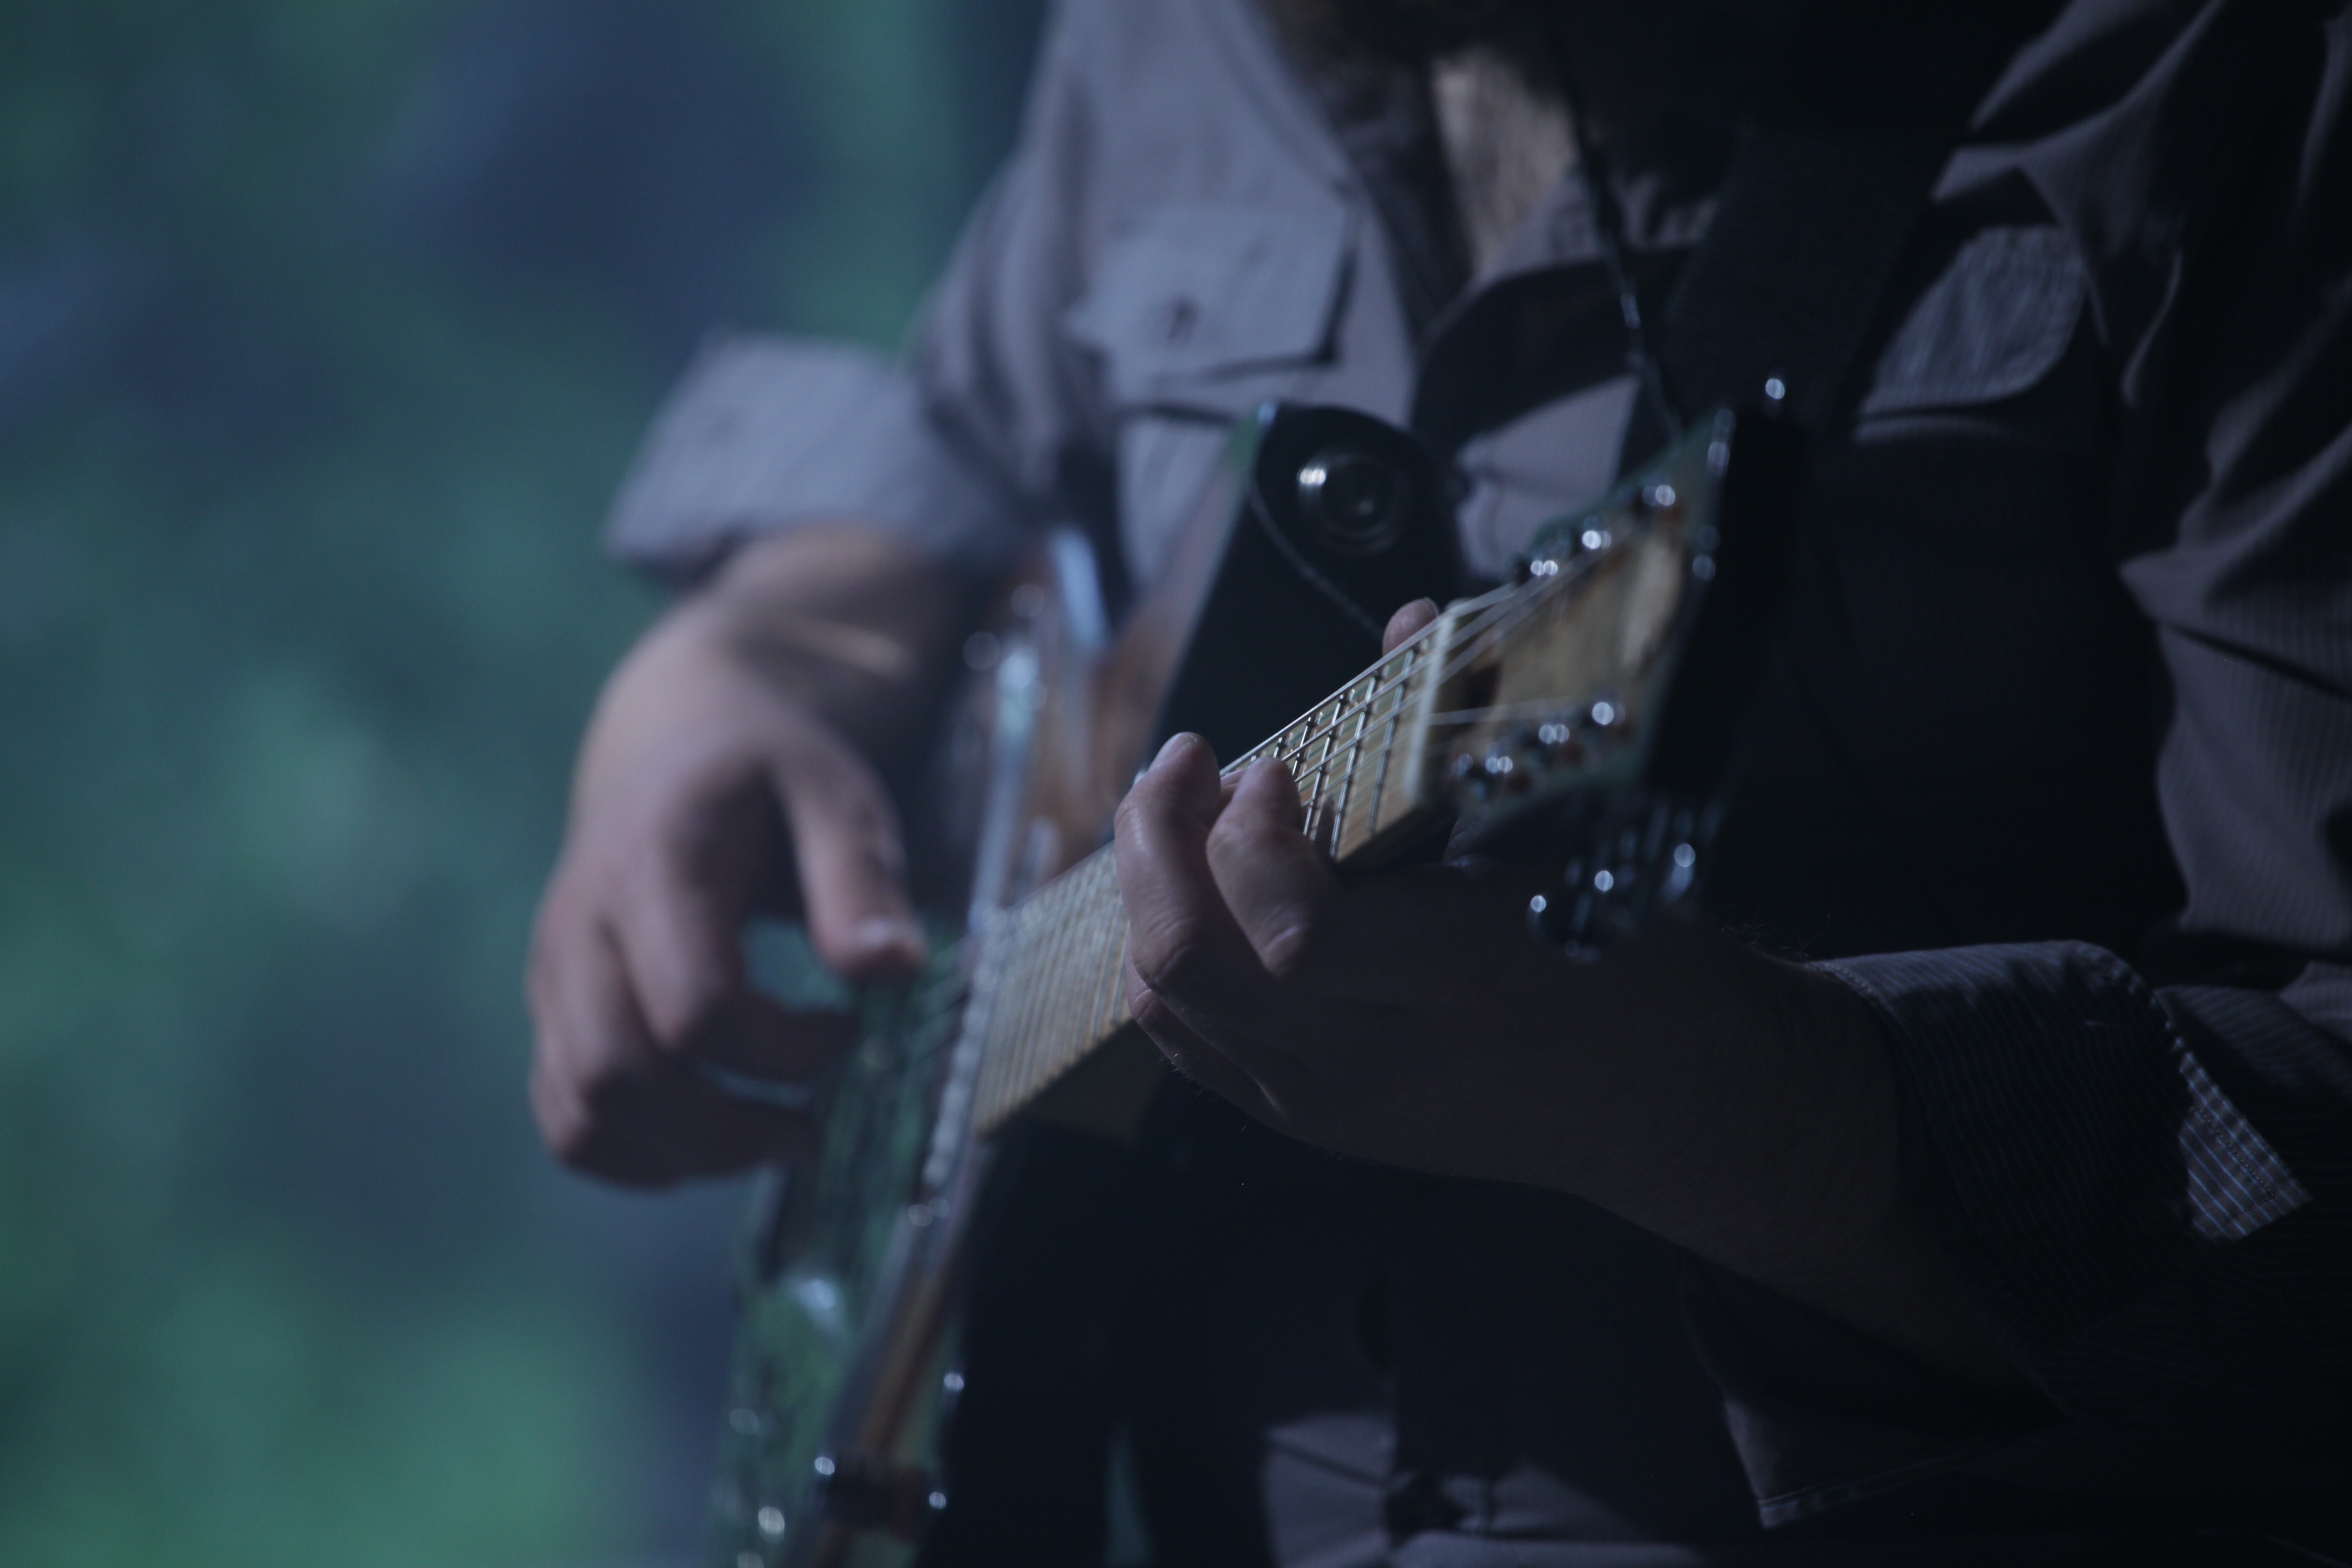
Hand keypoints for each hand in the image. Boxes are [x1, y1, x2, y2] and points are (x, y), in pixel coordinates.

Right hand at [528, 527, 957, 1185]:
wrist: (675, 744)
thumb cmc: (770, 776)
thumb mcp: (836, 796)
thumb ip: (860, 880)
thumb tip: (893, 970)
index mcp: (652, 865)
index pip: (694, 1008)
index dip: (781, 1051)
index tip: (848, 1029)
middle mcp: (580, 926)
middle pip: (616, 1077)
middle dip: (723, 1132)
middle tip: (808, 1128)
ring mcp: (554, 976)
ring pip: (581, 1116)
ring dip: (683, 1156)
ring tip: (771, 1137)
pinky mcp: (553, 1013)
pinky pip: (567, 1122)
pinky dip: (637, 1157)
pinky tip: (713, 1139)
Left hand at [1111, 602, 2016, 1378]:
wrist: (1671, 1100)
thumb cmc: (1632, 959)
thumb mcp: (1565, 840)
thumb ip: (1466, 735)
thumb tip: (1409, 623)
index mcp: (1456, 977)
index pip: (1289, 932)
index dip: (1246, 835)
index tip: (1270, 766)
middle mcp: (1377, 1054)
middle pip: (1192, 963)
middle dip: (1156, 841)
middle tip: (1185, 764)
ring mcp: (1330, 1099)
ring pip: (1168, 1001)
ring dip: (1150, 891)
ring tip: (1182, 818)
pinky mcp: (1309, 1118)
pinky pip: (1187, 1040)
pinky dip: (1162, 956)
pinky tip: (1193, 891)